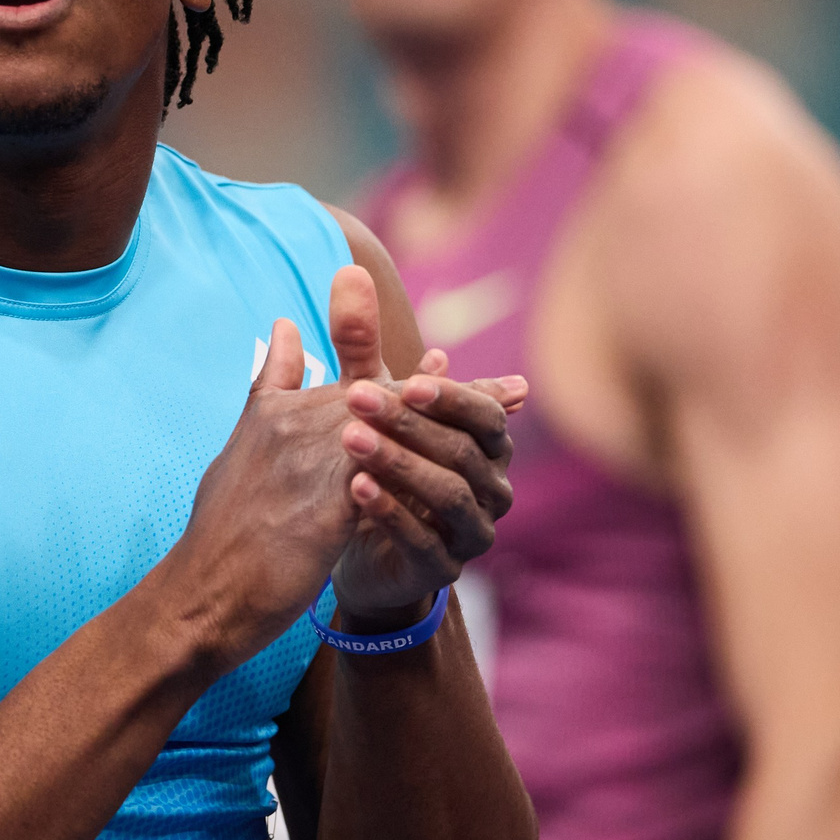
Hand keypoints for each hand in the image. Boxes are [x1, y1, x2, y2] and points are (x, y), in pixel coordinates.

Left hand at [317, 268, 521, 626]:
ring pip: (448, 495)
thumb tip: (347, 269)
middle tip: (355, 398)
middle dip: (410, 423)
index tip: (411, 377)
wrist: (357, 548)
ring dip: (398, 463)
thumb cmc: (372, 460)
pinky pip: (426, 540)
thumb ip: (358, 344)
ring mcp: (473, 530)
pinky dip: (391, 512)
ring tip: (350, 441)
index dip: (454, 396)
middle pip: (463, 451)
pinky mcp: (444, 569)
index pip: (486, 414)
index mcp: (486, 443)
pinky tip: (355, 490)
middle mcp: (493, 486)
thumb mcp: (363, 400)